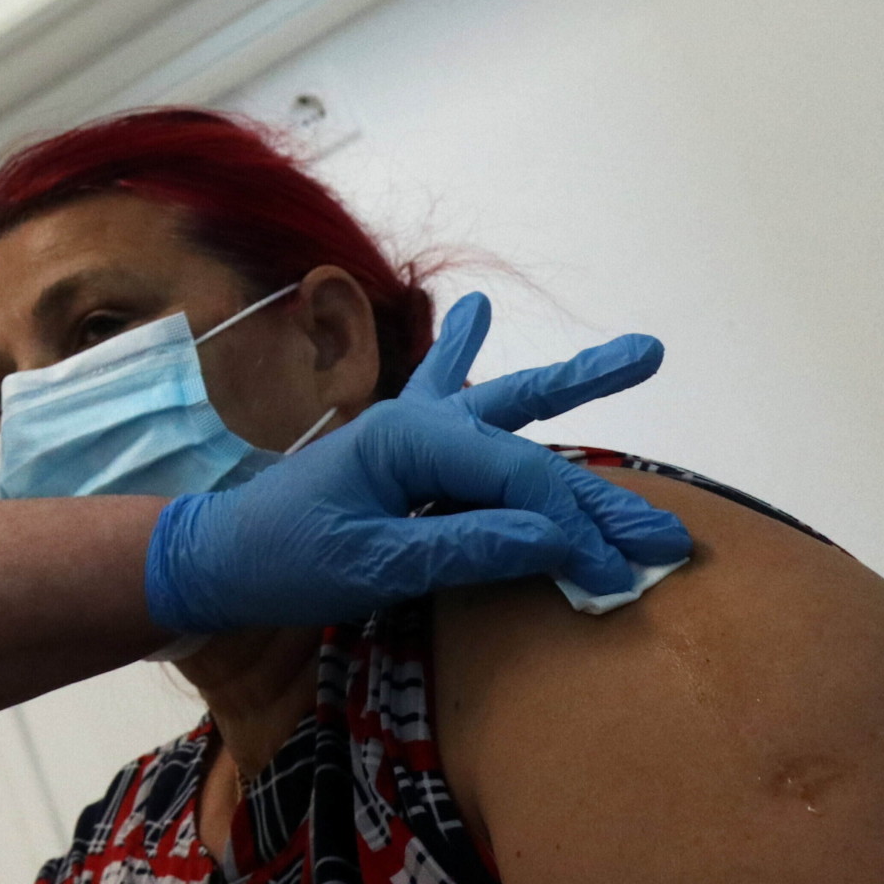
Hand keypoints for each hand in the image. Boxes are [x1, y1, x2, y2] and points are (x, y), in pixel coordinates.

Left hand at [144, 293, 691, 635]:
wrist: (214, 558)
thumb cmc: (284, 562)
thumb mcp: (374, 567)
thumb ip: (465, 548)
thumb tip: (558, 541)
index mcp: (406, 438)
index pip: (517, 474)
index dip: (573, 523)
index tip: (620, 572)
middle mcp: (414, 422)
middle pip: (529, 438)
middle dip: (601, 482)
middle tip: (670, 526)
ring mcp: (407, 431)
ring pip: (506, 405)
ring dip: (569, 383)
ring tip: (640, 354)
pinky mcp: (395, 449)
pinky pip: (446, 394)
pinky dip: (463, 353)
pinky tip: (476, 311)